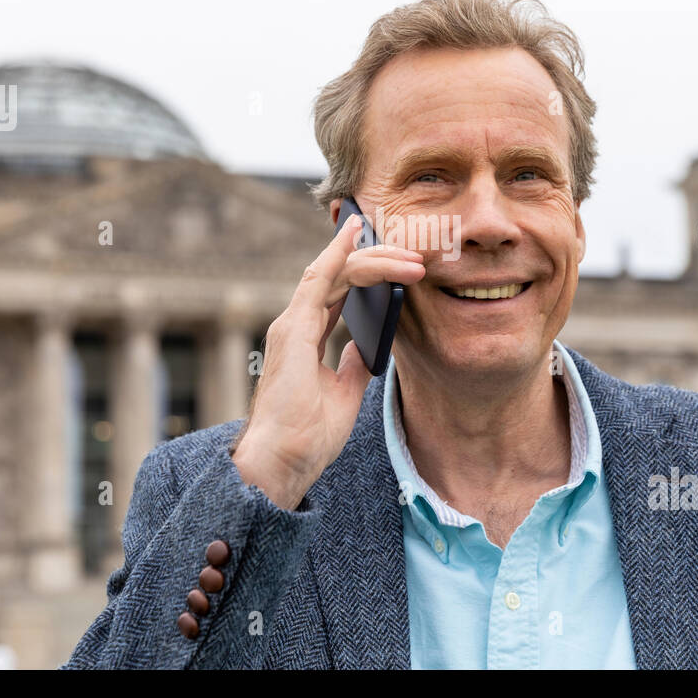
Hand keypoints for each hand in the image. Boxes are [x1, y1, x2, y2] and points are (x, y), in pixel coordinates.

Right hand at [231, 214, 425, 508]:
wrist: (282, 462)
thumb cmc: (306, 437)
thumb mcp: (344, 395)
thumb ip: (353, 366)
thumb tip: (367, 347)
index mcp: (304, 340)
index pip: (335, 292)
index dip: (364, 271)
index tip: (396, 260)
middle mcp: (295, 325)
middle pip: (339, 278)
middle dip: (378, 261)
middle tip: (415, 257)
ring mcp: (292, 325)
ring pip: (334, 273)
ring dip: (373, 259)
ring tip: (408, 255)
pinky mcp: (293, 329)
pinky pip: (318, 279)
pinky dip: (337, 254)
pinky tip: (355, 235)